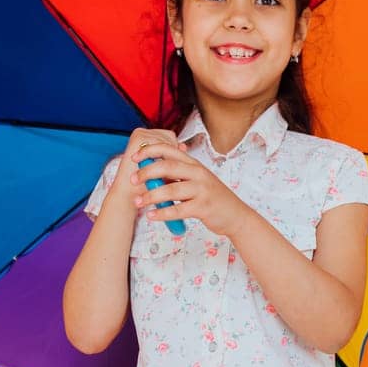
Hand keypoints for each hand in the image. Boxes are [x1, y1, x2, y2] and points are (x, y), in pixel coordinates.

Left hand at [125, 132, 246, 239]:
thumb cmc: (212, 198)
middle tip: (132, 180)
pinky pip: (178, 210)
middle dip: (146, 173)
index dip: (149, 151)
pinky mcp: (203, 207)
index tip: (134, 158)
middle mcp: (198, 173)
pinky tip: (152, 216)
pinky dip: (162, 213)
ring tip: (138, 202)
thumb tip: (151, 173)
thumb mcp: (197, 180)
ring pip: (170, 190)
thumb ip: (177, 175)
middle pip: (167, 167)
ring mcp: (201, 190)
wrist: (235, 215)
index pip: (169, 150)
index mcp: (194, 164)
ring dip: (150, 196)